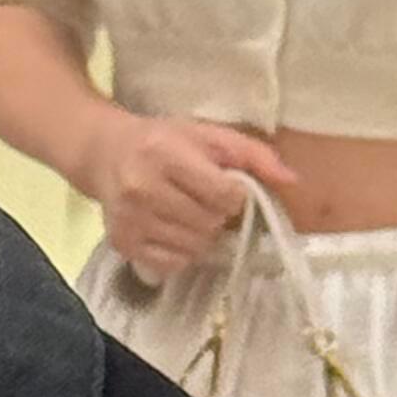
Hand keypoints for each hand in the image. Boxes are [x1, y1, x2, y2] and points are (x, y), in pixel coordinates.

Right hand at [84, 110, 293, 281]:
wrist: (104, 153)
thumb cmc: (163, 141)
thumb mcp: (207, 134)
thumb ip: (252, 154)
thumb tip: (292, 180)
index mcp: (165, 154)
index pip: (224, 194)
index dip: (234, 194)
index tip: (224, 186)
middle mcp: (142, 188)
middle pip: (210, 223)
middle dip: (216, 214)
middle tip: (203, 199)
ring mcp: (130, 219)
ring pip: (194, 246)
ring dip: (202, 234)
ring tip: (188, 213)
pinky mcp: (122, 243)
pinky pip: (173, 263)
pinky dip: (182, 251)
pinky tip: (173, 229)